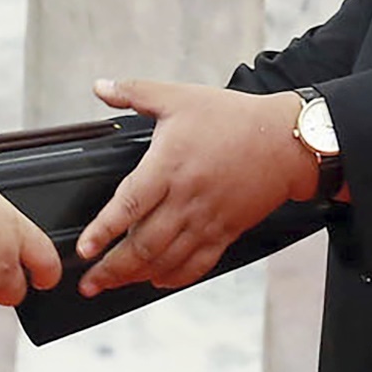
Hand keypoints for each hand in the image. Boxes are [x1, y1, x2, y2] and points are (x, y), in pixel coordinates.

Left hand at [73, 78, 312, 296]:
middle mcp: (186, 198)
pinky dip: (174, 277)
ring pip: (166, 259)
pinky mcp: (226, 232)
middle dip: (112, 268)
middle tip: (89, 282)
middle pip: (144, 243)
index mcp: (169, 165)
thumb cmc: (233, 118)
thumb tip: (101, 86)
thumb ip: (135, 92)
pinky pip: (198, 264)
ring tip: (111, 285)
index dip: (104, 231)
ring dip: (136, 276)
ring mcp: (207, 219)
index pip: (130, 204)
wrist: (286, 140)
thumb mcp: (179, 96)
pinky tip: (157, 280)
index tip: (84, 249)